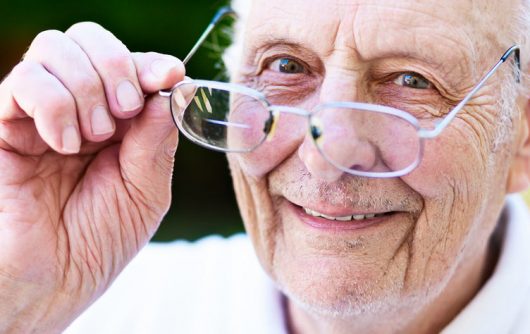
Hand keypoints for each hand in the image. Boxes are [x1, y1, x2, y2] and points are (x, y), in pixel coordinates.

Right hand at [0, 22, 183, 331]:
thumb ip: (157, 141)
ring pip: (56, 48)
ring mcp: (41, 114)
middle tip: (124, 113)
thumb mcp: (146, 193)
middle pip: (90, 40)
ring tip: (91, 138)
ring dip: (86, 87)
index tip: (169, 73)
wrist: (50, 282)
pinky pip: (25, 80)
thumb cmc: (99, 242)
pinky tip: (63, 142)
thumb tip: (173, 88)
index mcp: (119, 124)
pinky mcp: (5, 124)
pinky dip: (53, 103)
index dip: (150, 63)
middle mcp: (80, 110)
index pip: (131, 66)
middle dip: (116, 67)